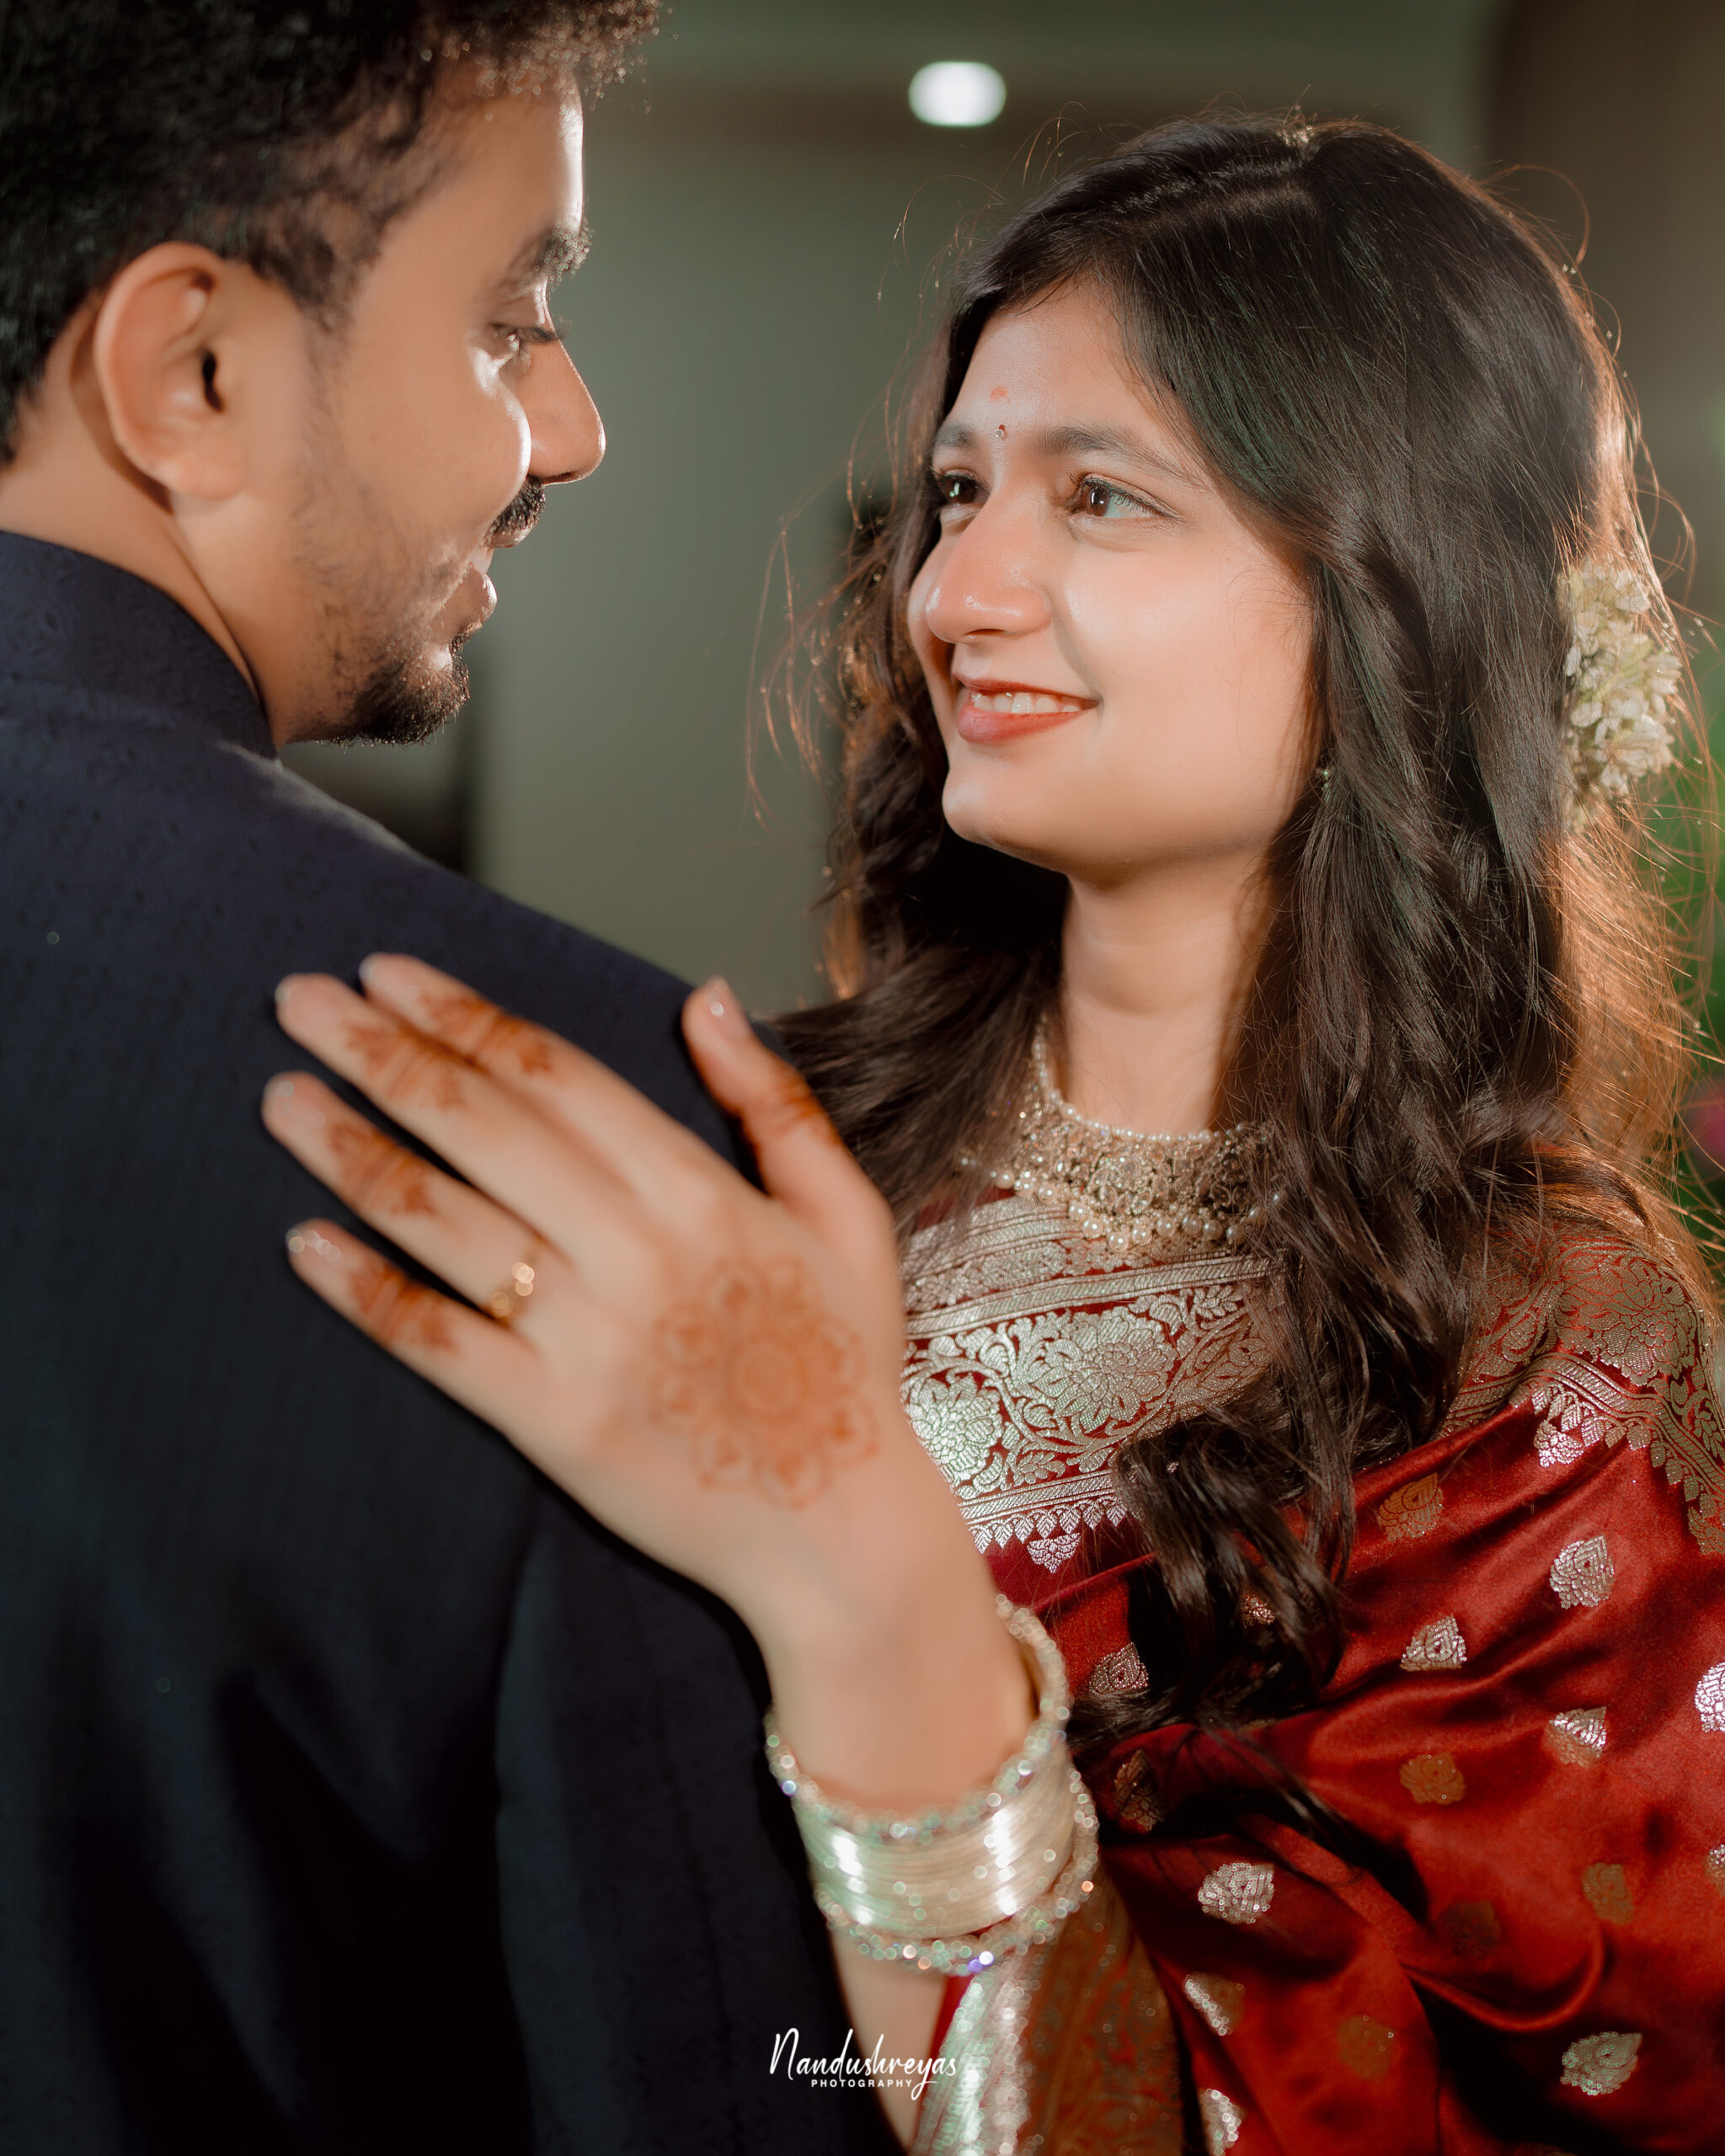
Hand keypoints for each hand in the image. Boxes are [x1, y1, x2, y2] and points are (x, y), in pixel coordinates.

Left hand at [263, 957, 1027, 1807]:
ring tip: (283, 1100)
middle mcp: (637, 1254)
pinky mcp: (551, 1423)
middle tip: (300, 1001)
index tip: (390, 974)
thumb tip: (701, 999)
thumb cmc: (842, 1365)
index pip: (557, 1077)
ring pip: (444, 1224)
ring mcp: (588, 1341)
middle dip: (382, 1054)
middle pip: (483, 1129)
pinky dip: (366, 1292)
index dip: (463, 1018)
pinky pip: (438, 1344)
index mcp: (703, 1195)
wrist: (841, 1531)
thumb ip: (776, 1101)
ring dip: (352, 1153)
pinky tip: (304, 1244)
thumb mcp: (846, 1215)